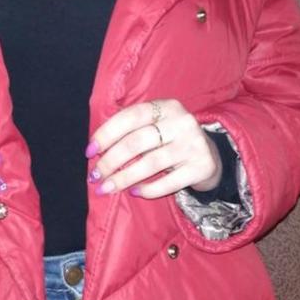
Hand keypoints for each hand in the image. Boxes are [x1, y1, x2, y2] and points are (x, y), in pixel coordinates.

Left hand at [85, 99, 222, 197]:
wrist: (210, 156)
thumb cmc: (171, 141)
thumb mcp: (156, 126)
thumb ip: (131, 130)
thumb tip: (95, 150)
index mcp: (166, 106)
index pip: (130, 117)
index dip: (106, 134)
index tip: (89, 152)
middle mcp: (181, 122)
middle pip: (137, 142)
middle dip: (110, 161)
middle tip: (96, 176)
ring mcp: (194, 144)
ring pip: (150, 163)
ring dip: (123, 178)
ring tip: (107, 188)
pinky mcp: (201, 167)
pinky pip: (168, 182)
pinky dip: (148, 189)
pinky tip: (135, 192)